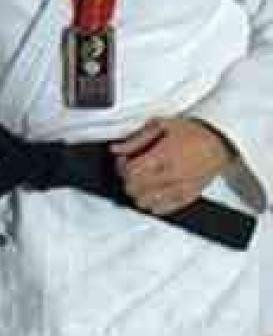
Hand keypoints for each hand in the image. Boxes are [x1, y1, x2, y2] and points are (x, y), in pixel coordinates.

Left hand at [112, 117, 234, 215]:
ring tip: (142, 179)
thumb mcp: (162, 125)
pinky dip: (151, 202)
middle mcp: (172, 176)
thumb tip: (116, 149)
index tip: (124, 160)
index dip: (121, 166)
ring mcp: (179, 190)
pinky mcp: (186, 199)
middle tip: (131, 168)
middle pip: (134, 189)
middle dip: (127, 179)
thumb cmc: (193, 132)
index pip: (130, 172)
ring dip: (137, 192)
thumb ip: (136, 139)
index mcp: (164, 156)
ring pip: (144, 203)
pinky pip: (160, 210)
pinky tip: (153, 189)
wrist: (220, 143)